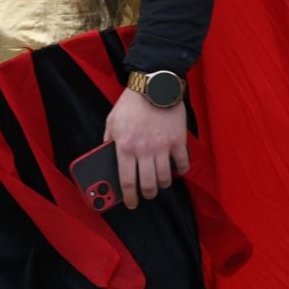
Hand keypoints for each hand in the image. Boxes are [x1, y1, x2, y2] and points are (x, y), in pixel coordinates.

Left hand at [102, 93, 189, 209]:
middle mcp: (144, 150)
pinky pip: (182, 164)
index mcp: (124, 147)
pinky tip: (176, 171)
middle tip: (146, 194)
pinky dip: (180, 171)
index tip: (131, 203)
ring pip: (164, 178)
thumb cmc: (131, 104)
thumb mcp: (111, 121)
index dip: (129, 196)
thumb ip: (108, 141)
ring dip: (162, 185)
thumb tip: (105, 157)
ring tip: (159, 183)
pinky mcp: (178, 141)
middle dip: (147, 194)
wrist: (154, 85)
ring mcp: (163, 147)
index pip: (126, 180)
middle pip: (148, 184)